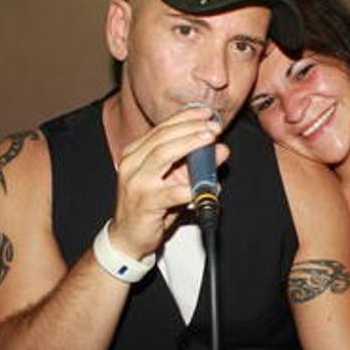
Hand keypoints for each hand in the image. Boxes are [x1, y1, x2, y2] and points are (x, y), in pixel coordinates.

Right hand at [109, 106, 226, 258]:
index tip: (206, 112)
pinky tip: (205, 186)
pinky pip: (170, 192)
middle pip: (163, 137)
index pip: (162, 128)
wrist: (129, 237)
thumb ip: (196, 165)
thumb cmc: (150, 206)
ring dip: (189, 145)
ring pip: (162, 155)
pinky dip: (189, 188)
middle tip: (212, 126)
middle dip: (191, 128)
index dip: (185, 117)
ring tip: (209, 140)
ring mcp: (136, 182)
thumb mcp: (176, 181)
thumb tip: (220, 149)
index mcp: (136, 152)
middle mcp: (132, 163)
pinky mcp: (144, 203)